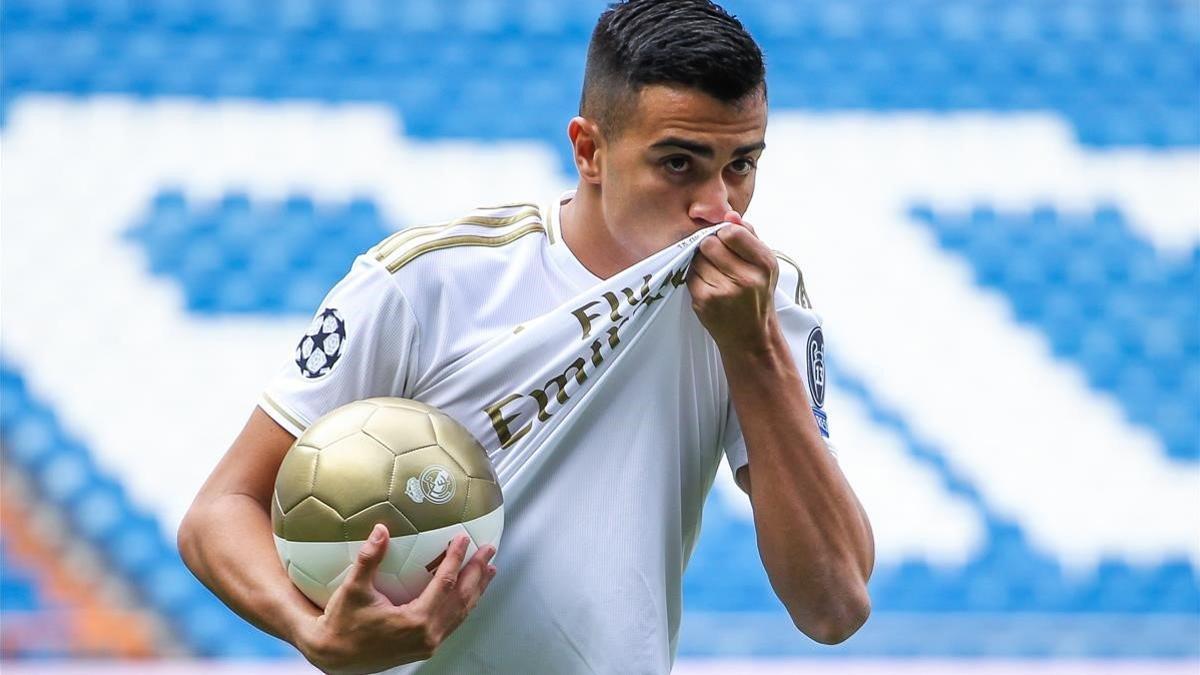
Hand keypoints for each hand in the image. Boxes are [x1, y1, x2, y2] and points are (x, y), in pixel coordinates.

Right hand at [296, 524, 496, 673]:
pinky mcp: (424, 647)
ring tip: (488, 569)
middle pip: (461, 599)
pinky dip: (464, 604)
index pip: (445, 584)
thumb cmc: (342, 623)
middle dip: (477, 572)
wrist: (333, 656)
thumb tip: (381, 530)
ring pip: (461, 613)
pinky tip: (468, 593)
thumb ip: (369, 559)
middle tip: (488, 550)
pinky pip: (452, 622)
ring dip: (476, 589)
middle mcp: (427, 636)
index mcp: (415, 621)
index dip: (456, 559)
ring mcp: (428, 644)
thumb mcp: (353, 589)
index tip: (464, 538)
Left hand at [687, 210, 778, 351]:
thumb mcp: (764, 265)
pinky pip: (690, 274)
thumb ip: (749, 236)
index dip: (724, 234)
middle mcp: (746, 278)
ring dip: (702, 262)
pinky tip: (709, 286)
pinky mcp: (705, 301)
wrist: (751, 337)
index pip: (732, 232)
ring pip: (697, 258)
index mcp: (765, 263)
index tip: (727, 242)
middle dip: (710, 247)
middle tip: (719, 260)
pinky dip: (696, 277)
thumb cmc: (757, 296)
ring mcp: (724, 291)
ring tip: (716, 275)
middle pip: (710, 243)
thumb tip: (729, 214)